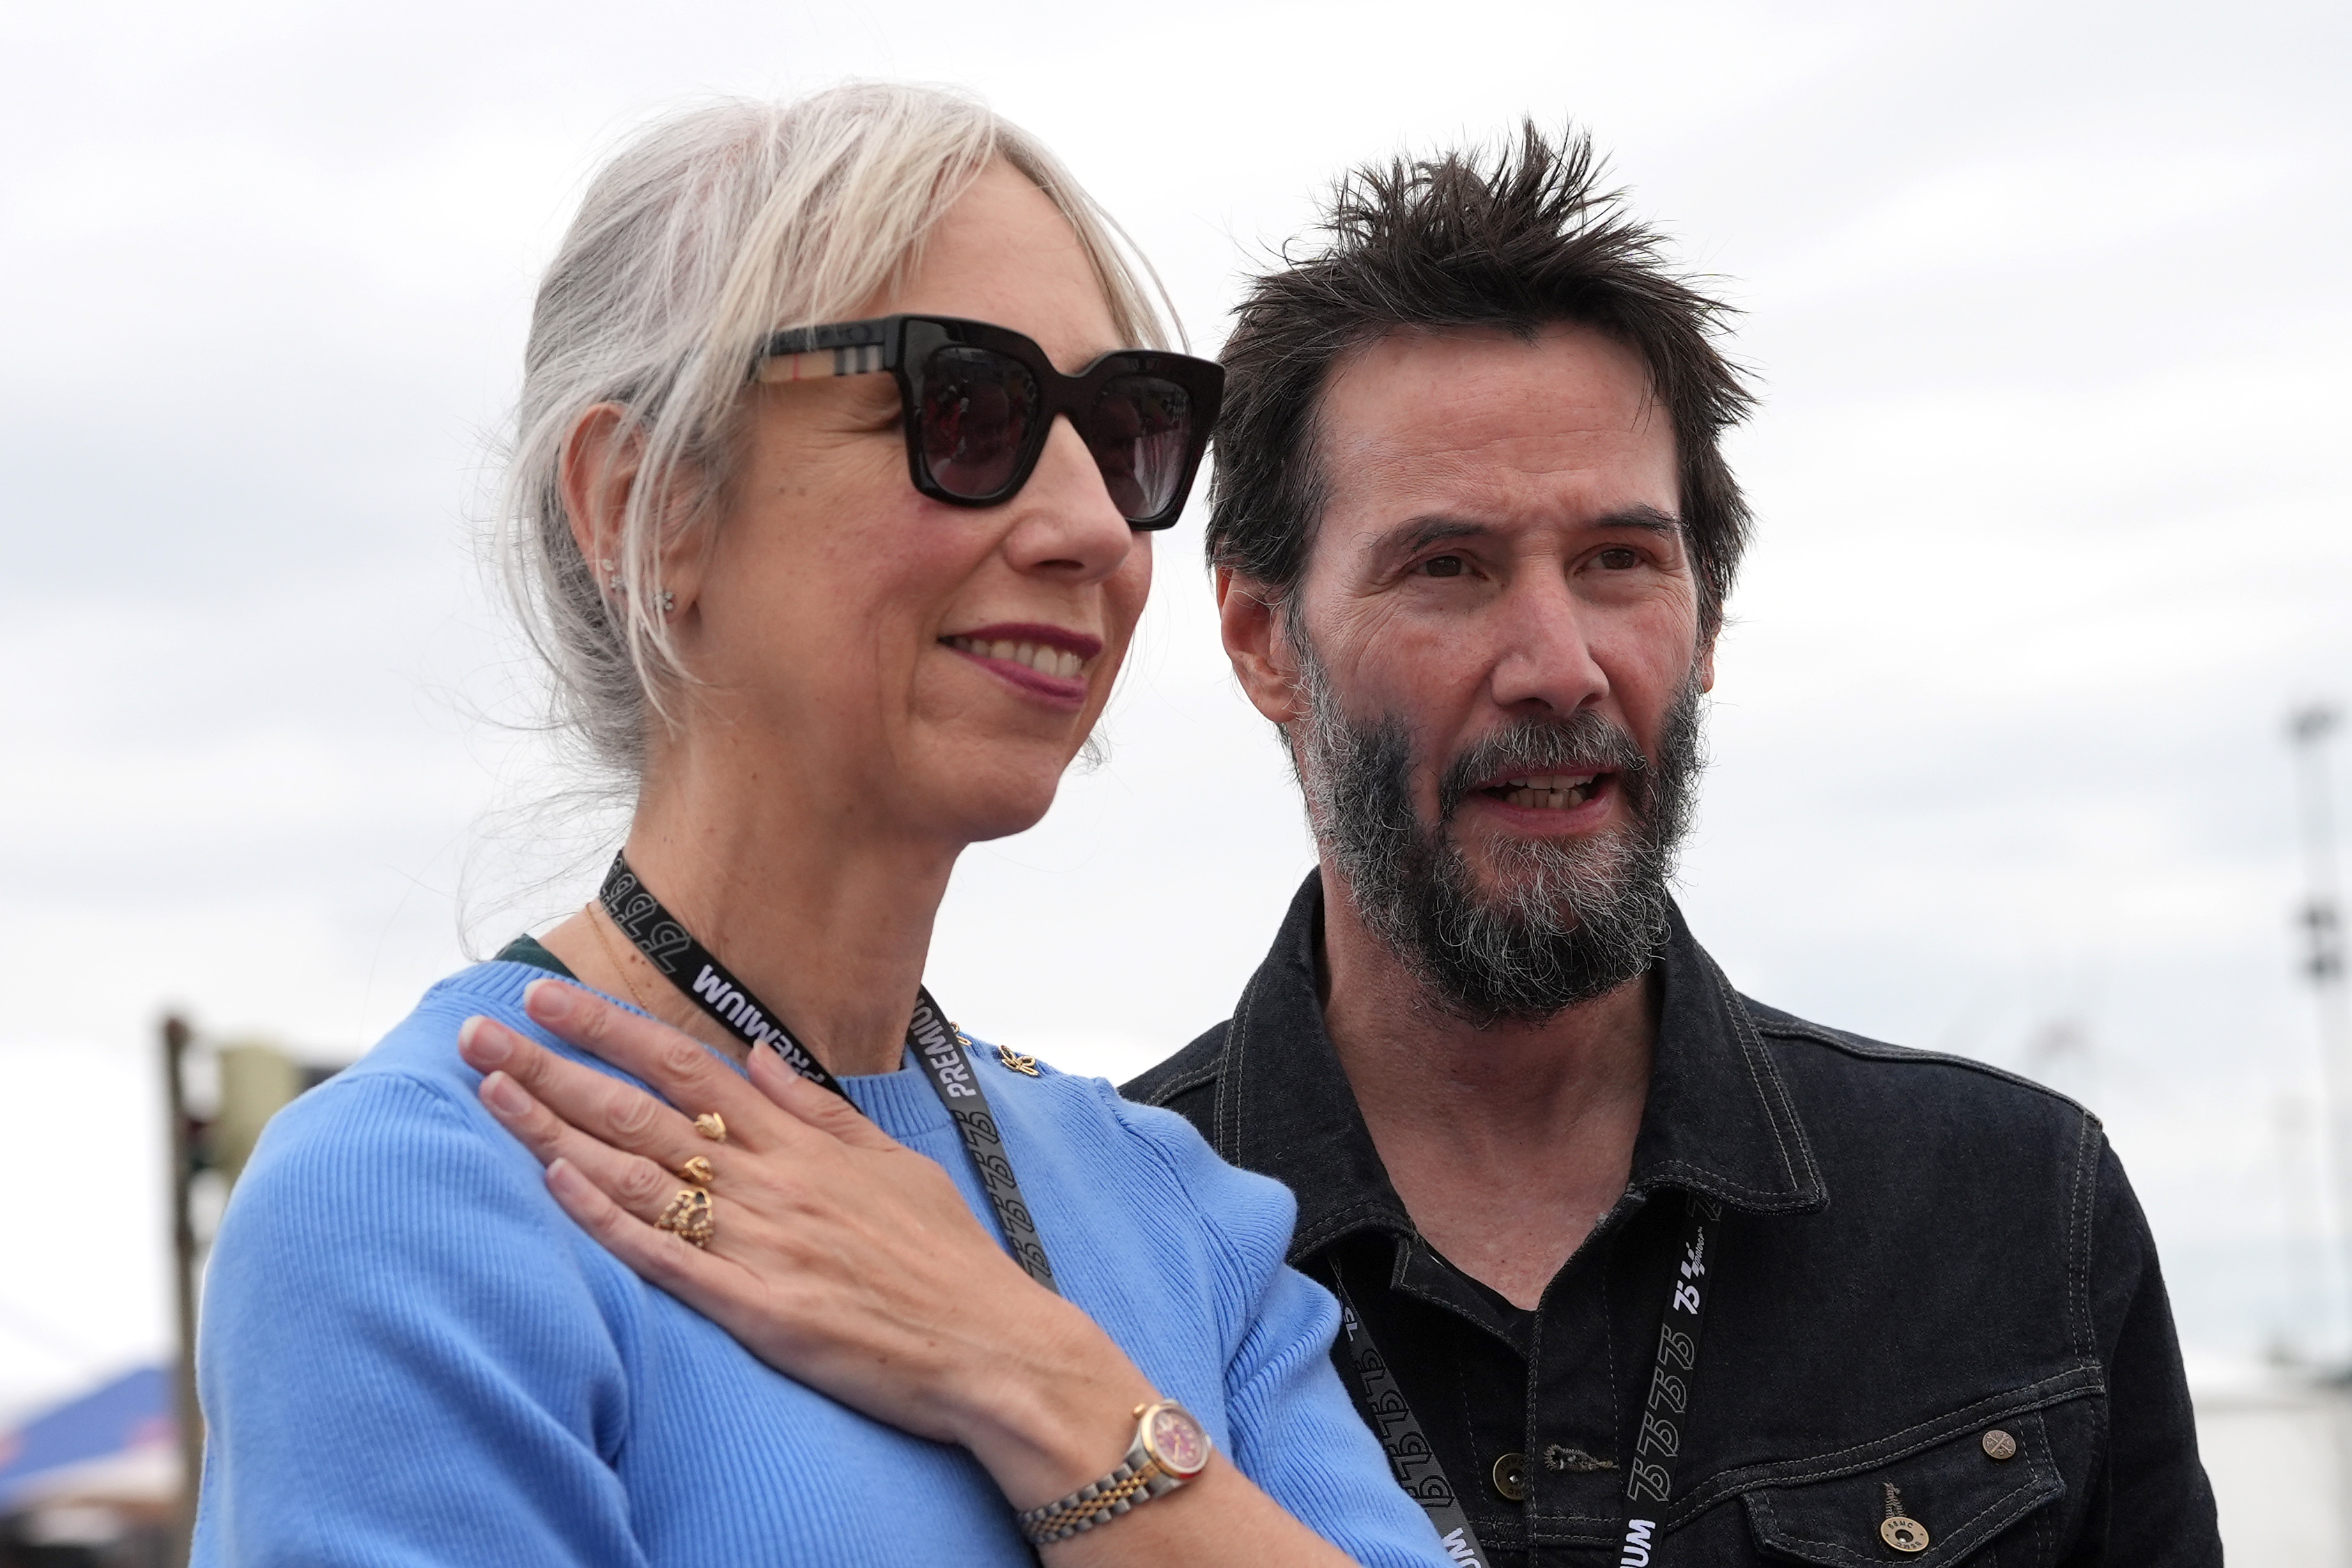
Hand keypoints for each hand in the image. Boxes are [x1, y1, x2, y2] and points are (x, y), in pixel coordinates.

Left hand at [456, 980, 1150, 1505]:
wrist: (992, 1346)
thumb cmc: (947, 1260)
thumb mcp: (893, 1164)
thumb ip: (819, 1110)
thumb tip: (761, 1058)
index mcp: (800, 1141)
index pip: (685, 1063)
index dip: (609, 1027)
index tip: (548, 997)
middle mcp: (771, 1178)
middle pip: (640, 1106)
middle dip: (551, 1064)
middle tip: (479, 1030)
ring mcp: (759, 1242)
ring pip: (637, 1171)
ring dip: (553, 1128)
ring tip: (488, 1091)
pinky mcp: (755, 1308)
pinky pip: (666, 1257)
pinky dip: (607, 1218)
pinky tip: (554, 1183)